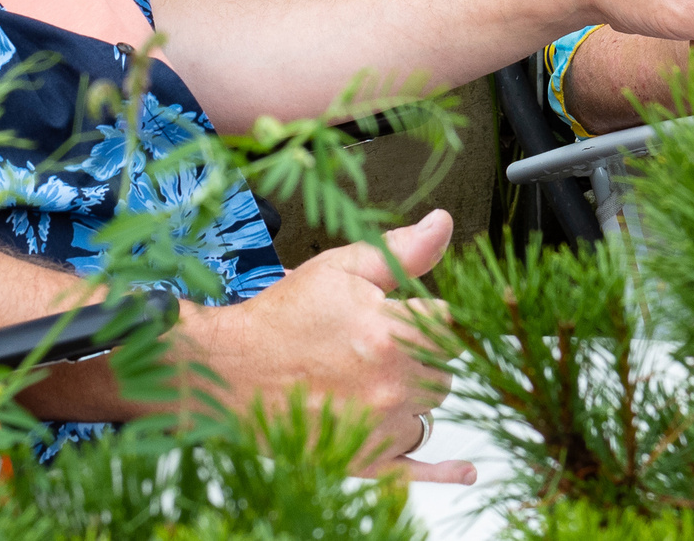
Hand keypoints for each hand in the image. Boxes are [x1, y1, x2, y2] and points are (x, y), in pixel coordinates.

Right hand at [182, 210, 472, 484]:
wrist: (228, 373)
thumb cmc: (280, 320)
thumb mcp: (338, 269)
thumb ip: (400, 251)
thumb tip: (442, 225)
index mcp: (390, 332)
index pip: (447, 325)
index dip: (425, 316)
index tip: (403, 315)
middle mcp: (391, 383)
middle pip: (443, 370)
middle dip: (421, 356)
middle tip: (380, 345)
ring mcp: (380, 427)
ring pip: (429, 412)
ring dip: (413, 397)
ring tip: (372, 380)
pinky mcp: (366, 460)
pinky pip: (420, 469)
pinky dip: (445, 470)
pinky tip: (464, 470)